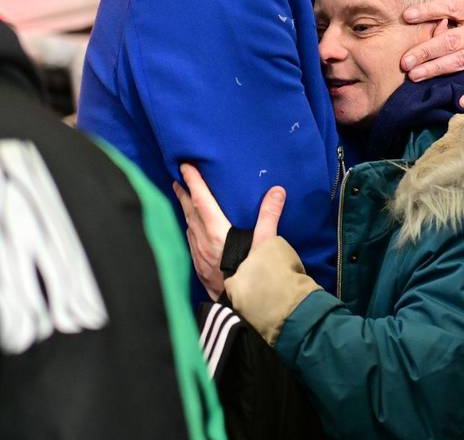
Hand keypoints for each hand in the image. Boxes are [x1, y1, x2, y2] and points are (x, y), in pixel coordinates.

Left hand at [172, 162, 285, 300]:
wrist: (249, 308)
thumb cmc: (258, 274)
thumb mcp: (268, 242)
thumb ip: (270, 215)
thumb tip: (276, 191)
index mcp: (217, 232)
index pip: (202, 201)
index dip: (194, 182)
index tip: (185, 167)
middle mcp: (203, 243)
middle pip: (189, 212)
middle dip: (183, 194)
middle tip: (177, 179)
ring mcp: (199, 257)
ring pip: (187, 228)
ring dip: (184, 212)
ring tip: (184, 201)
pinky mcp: (200, 269)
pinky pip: (190, 243)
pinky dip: (189, 230)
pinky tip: (192, 231)